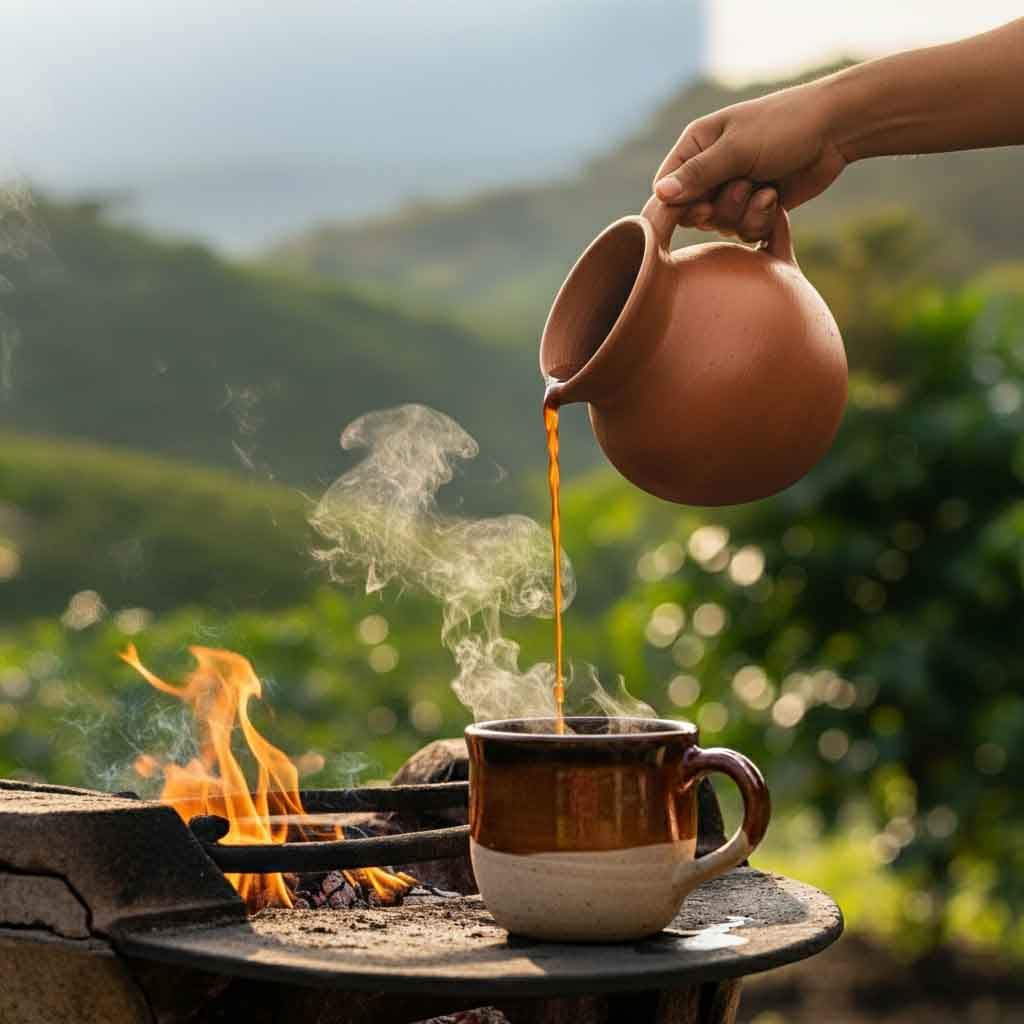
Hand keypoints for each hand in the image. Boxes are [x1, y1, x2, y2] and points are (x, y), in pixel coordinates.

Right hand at [651, 80, 848, 241]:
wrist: (836, 130)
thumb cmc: (785, 126)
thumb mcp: (737, 149)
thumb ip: (698, 174)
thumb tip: (659, 194)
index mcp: (697, 145)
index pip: (666, 187)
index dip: (677, 206)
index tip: (701, 209)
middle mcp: (711, 169)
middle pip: (692, 212)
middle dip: (719, 209)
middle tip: (743, 189)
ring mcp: (733, 189)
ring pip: (719, 225)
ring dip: (744, 214)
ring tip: (766, 189)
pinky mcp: (755, 206)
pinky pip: (743, 230)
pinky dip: (760, 220)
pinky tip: (776, 199)